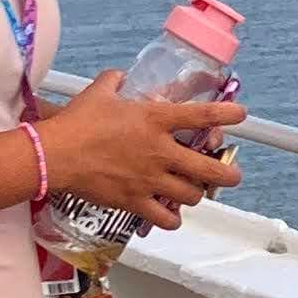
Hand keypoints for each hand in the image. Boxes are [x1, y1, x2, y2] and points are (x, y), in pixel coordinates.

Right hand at [41, 74, 245, 230]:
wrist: (55, 155)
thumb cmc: (77, 122)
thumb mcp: (100, 91)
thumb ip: (115, 82)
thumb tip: (119, 77)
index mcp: (156, 119)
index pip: (202, 115)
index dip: (227, 114)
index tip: (241, 115)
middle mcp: (160, 151)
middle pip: (209, 169)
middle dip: (227, 174)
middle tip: (232, 175)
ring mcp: (150, 179)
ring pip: (191, 195)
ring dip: (198, 194)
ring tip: (196, 192)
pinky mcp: (135, 201)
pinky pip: (165, 219)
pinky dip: (172, 220)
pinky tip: (172, 217)